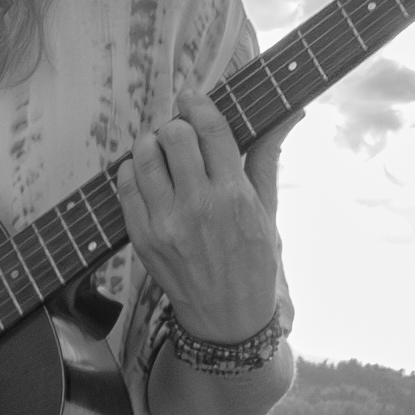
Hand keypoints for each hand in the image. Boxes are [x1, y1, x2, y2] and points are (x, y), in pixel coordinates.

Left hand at [115, 97, 280, 342]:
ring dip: (150, 145)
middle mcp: (197, 206)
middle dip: (176, 128)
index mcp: (233, 195)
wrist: (227, 317)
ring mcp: (165, 223)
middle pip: (173, 136)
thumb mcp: (268, 209)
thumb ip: (267, 156)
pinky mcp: (142, 238)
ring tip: (161, 154)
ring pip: (143, 156)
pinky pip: (124, 186)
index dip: (198, 104)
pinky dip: (132, 171)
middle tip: (181, 137)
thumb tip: (290, 113)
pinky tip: (147, 176)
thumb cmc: (252, 261)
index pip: (210, 129)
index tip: (192, 97)